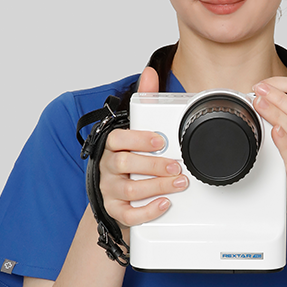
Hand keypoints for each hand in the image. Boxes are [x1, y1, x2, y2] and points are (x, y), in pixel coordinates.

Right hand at [99, 67, 188, 227]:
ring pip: (130, 189)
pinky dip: (147, 211)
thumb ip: (144, 100)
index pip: (118, 139)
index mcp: (112, 145)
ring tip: (179, 183)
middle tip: (177, 166)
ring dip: (157, 186)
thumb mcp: (136, 128)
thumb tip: (149, 72)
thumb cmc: (130, 156)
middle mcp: (108, 167)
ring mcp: (109, 189)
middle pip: (126, 164)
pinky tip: (164, 204)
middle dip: (154, 165)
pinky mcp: (115, 210)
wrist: (116, 190)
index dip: (138, 139)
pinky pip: (128, 214)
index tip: (160, 140)